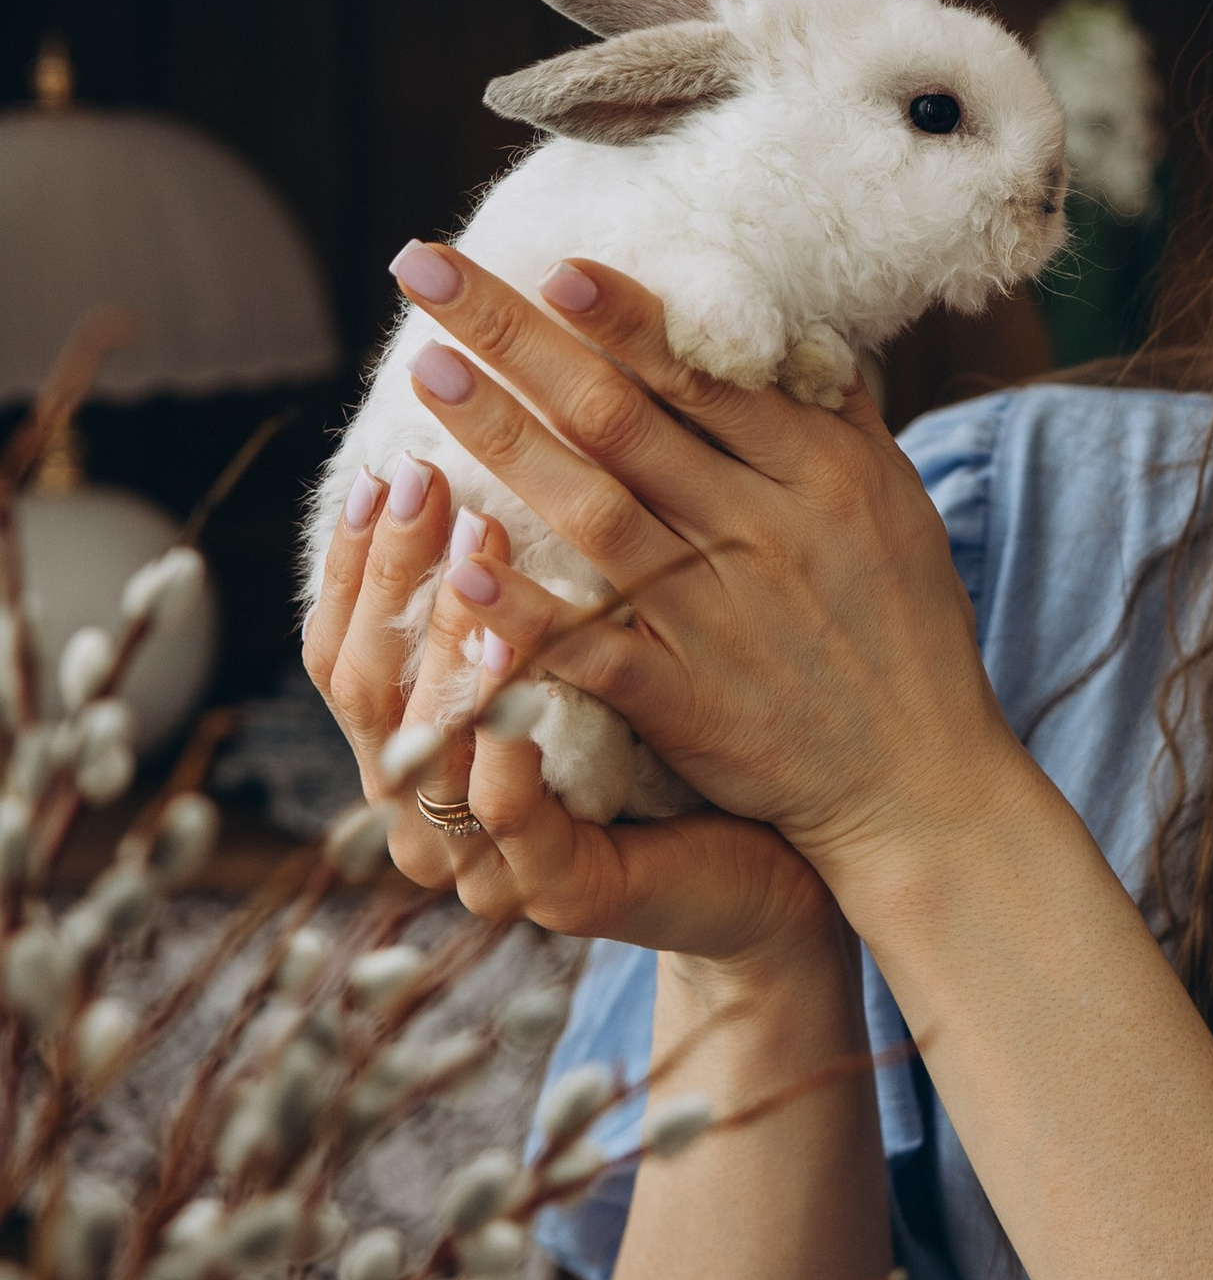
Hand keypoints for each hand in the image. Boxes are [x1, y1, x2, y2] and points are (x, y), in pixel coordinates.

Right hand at [303, 436, 838, 970]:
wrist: (789, 852)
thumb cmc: (698, 719)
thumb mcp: (623, 624)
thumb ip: (567, 543)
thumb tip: (542, 388)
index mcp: (444, 724)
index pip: (356, 635)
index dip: (360, 553)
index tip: (386, 456)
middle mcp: (443, 792)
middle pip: (370, 684)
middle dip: (393, 573)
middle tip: (421, 473)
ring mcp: (492, 852)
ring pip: (431, 753)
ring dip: (447, 644)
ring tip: (473, 542)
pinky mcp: (565, 890)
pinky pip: (518, 829)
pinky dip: (509, 768)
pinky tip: (517, 699)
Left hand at [374, 239, 1030, 909]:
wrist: (922, 781)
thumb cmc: (906, 630)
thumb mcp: (899, 503)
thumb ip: (837, 417)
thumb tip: (783, 331)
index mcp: (821, 473)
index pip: (704, 376)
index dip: (623, 318)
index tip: (549, 266)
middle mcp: (765, 531)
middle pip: (622, 420)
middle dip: (519, 342)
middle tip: (432, 280)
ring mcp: (719, 617)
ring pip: (592, 512)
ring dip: (503, 439)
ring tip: (429, 375)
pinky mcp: (684, 701)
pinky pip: (591, 649)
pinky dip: (526, 612)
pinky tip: (462, 569)